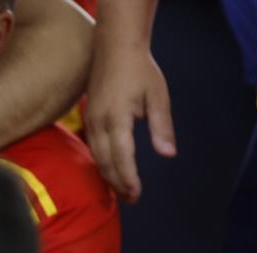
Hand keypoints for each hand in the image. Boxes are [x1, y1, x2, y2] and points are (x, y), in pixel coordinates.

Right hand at [84, 37, 175, 202]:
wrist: (114, 49)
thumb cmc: (140, 71)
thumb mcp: (158, 97)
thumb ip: (161, 127)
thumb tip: (168, 155)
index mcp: (117, 118)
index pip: (122, 157)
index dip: (128, 179)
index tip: (137, 194)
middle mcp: (99, 124)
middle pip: (106, 163)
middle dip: (118, 183)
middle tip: (132, 200)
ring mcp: (90, 123)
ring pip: (96, 158)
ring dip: (109, 177)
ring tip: (122, 191)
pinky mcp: (88, 120)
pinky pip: (92, 149)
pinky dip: (102, 164)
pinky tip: (111, 170)